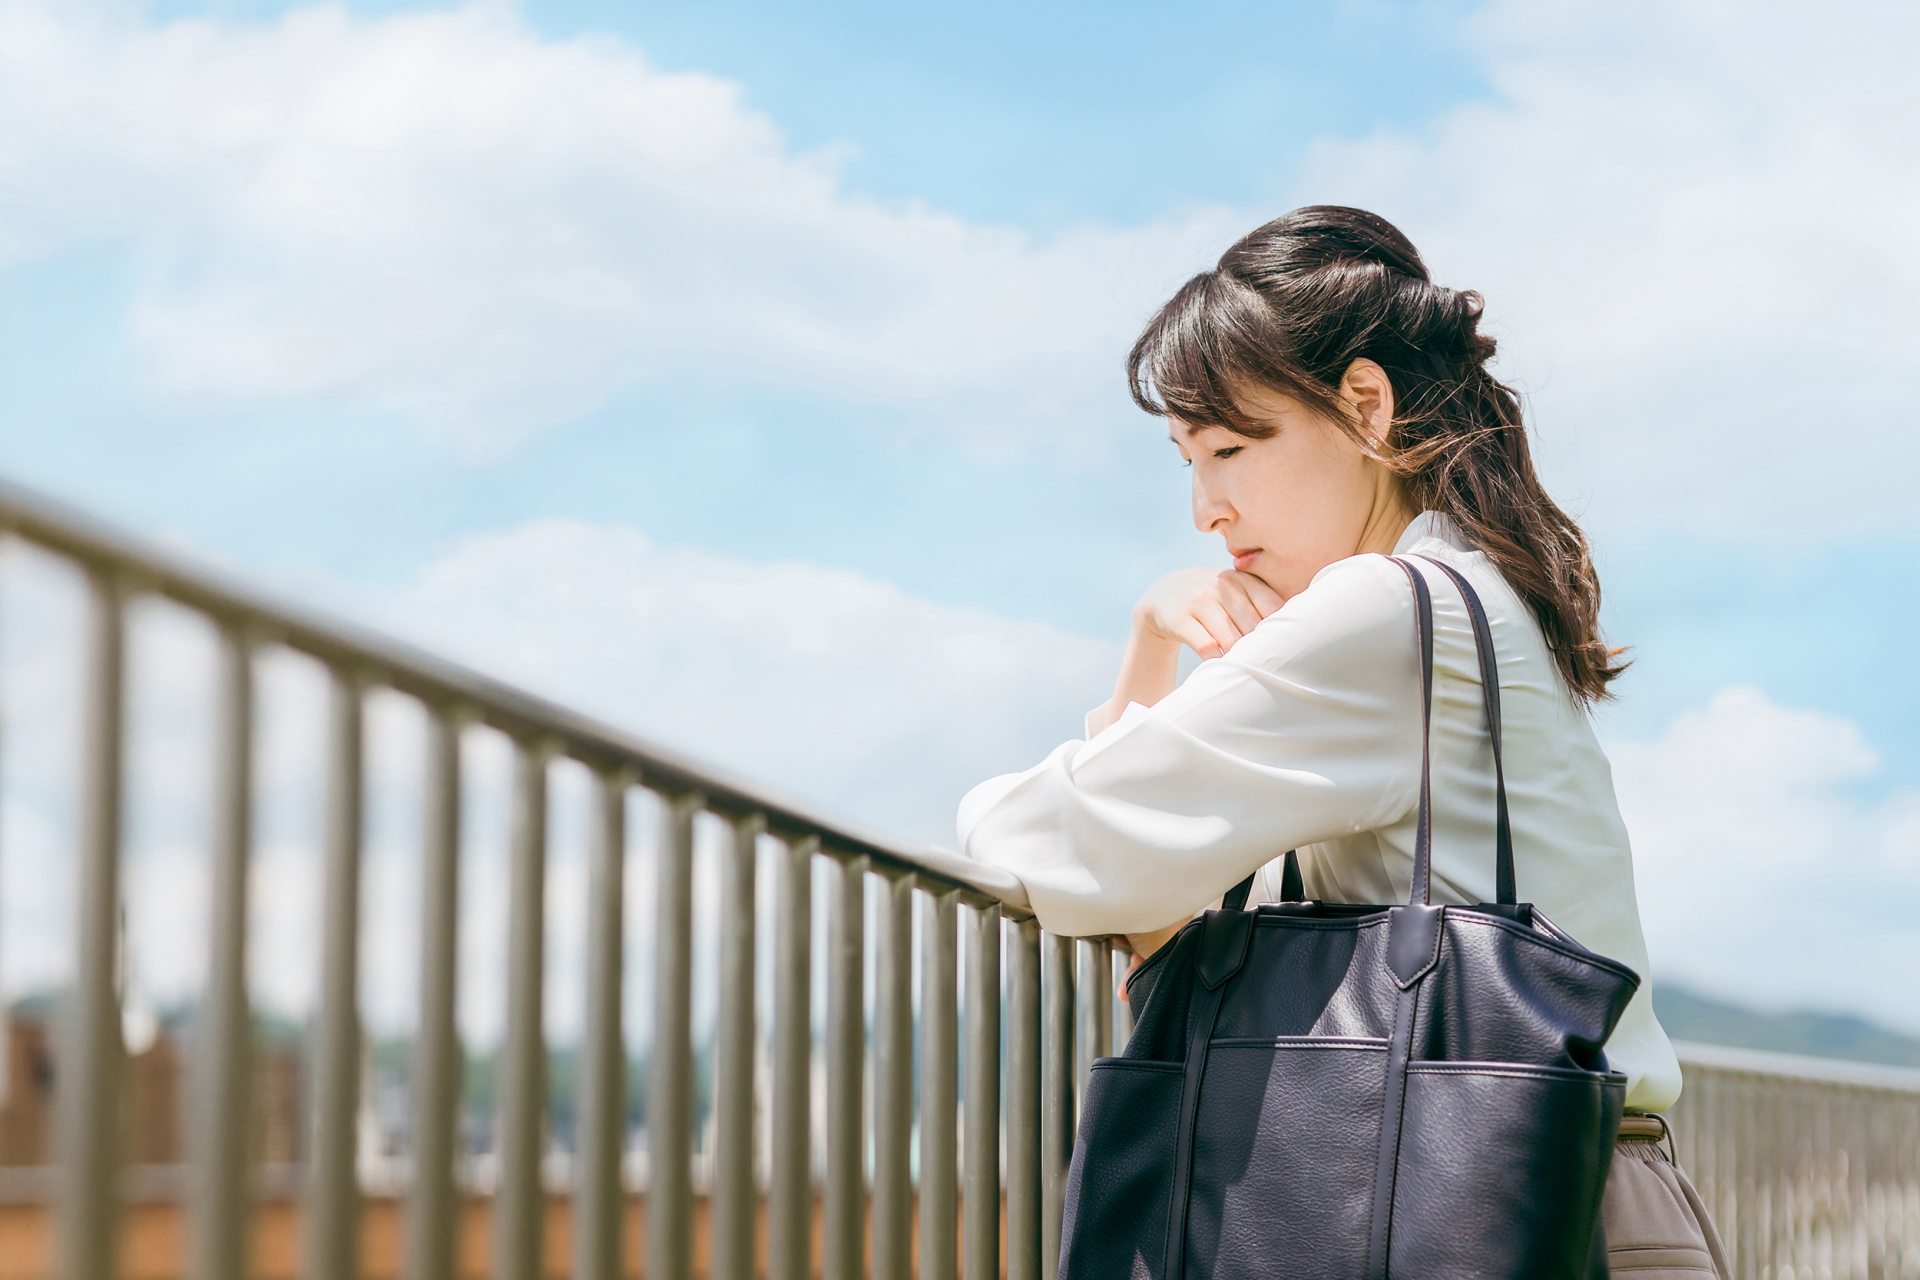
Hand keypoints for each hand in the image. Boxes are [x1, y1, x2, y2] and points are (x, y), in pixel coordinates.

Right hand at [1133, 566, 1285, 659]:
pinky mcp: (1180, 619)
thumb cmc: (1212, 599)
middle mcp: (1221, 585)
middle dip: (1260, 648)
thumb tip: (1301, 629)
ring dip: (1240, 658)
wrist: (1162, 595)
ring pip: (1231, 638)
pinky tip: (1222, 665)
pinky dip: (1217, 660)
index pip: (1272, 606)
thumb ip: (1262, 602)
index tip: (1287, 648)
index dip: (1281, 630)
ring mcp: (1199, 601)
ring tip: (1248, 670)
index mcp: (1241, 579)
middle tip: (1269, 666)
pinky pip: (1206, 646)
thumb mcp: (1234, 590)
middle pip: (1253, 626)